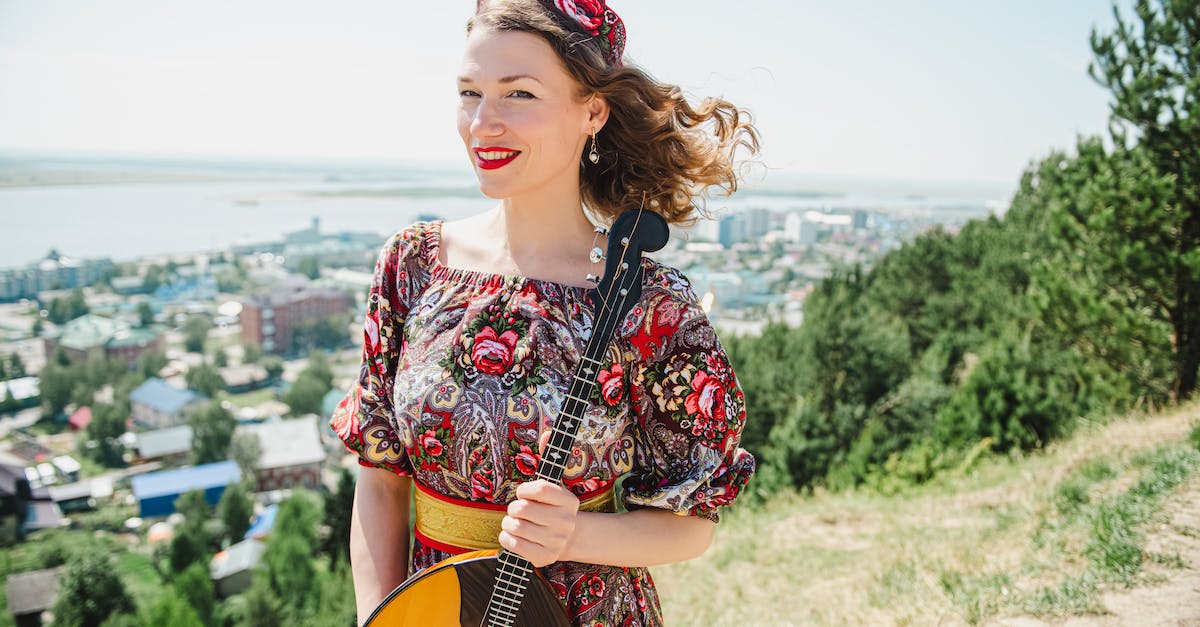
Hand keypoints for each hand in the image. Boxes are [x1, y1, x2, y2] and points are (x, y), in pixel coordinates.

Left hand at [498, 430, 579, 566]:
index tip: (525, 493)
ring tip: (517, 523)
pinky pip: (511, 544)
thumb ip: (548, 457)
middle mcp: (566, 522)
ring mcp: (555, 542)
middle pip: (521, 508)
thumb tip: (547, 432)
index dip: (525, 490)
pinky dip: (506, 538)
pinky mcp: (543, 558)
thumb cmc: (551, 507)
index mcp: (569, 501)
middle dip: (514, 508)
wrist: (565, 540)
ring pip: (514, 526)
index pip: (538, 489)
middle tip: (519, 510)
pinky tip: (514, 536)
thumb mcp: (553, 484)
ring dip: (508, 523)